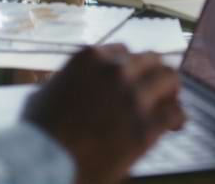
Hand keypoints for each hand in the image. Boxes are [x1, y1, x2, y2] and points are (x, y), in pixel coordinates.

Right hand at [23, 46, 184, 183]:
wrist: (45, 161)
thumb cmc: (37, 132)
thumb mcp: (43, 94)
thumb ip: (64, 82)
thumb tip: (64, 86)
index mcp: (90, 58)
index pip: (122, 52)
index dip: (129, 67)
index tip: (132, 79)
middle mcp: (116, 70)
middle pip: (150, 60)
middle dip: (153, 74)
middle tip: (156, 89)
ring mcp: (134, 96)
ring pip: (169, 78)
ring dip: (170, 90)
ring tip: (169, 103)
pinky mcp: (146, 125)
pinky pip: (174, 112)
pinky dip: (177, 117)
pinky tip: (175, 126)